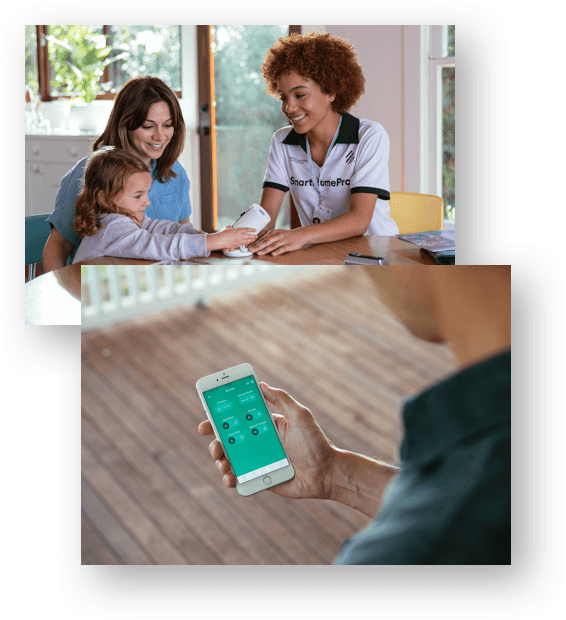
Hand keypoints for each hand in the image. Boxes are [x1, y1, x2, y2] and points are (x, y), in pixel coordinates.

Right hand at [198, 383, 336, 499]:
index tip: (207, 417)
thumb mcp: (300, 415)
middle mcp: (258, 443)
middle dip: (215, 440)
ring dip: (220, 459)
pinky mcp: (260, 479)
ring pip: (230, 460)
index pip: (238, 419)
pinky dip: (229, 478)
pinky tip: (229, 477)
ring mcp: (258, 463)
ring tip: (222, 460)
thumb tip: (261, 384)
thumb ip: (282, 399)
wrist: (327, 473)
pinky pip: (240, 479)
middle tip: (213, 441)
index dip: (220, 418)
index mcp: (265, 426)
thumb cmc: (316, 442)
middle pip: (228, 440)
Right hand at [206, 226, 256, 251]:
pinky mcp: (236, 245)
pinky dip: (245, 244)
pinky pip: (242, 244)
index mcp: (237, 231)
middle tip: (256, 235)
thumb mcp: (226, 229)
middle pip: (249, 236)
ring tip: (253, 239)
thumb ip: (228, 227)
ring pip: (247, 241)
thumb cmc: (222, 234)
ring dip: (251, 240)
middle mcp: (239, 236)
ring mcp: (238, 241)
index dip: (252, 229)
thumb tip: (228, 226)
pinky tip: (247, 243)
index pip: (246, 230)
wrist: (219, 240)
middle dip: (253, 236)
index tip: (255, 229)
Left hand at [249, 228, 306, 255]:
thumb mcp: (277, 234)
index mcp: (274, 232)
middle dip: (258, 246)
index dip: (255, 243)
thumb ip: (269, 238)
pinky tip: (273, 254)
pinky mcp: (289, 245)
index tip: (249, 247)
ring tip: (259, 253)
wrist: (300, 235)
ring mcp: (283, 240)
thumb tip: (258, 244)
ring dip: (265, 250)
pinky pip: (282, 248)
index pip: (263, 238)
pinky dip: (277, 251)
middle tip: (251, 250)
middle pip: (266, 241)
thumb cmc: (286, 236)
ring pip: (273, 245)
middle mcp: (278, 236)